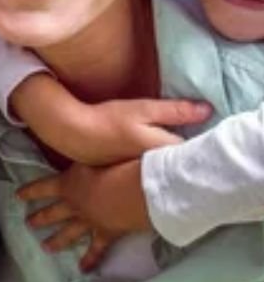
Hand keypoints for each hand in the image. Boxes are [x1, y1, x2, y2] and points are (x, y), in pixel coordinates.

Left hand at [18, 160, 150, 270]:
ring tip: (45, 247)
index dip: (30, 191)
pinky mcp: (106, 234)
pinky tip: (83, 269)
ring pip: (69, 233)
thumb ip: (81, 153)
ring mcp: (89, 221)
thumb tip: (75, 140)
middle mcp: (74, 205)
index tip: (17, 196)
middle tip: (28, 224)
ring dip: (56, 241)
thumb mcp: (91, 154)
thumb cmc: (113, 167)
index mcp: (68, 184)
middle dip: (40, 218)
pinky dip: (90, 259)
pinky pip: (96, 249)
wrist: (131, 191)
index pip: (43, 187)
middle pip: (53, 212)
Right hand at [62, 97, 211, 164]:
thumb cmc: (108, 119)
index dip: (198, 138)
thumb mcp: (142, 109)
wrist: (74, 134)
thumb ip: (175, 110)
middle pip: (180, 159)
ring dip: (167, 153)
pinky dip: (152, 159)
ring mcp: (142, 173)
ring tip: (161, 138)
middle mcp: (157, 167)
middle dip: (184, 147)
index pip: (194, 149)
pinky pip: (151, 167)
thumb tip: (207, 109)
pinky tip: (143, 147)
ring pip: (165, 164)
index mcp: (164, 150)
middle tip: (179, 129)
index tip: (196, 126)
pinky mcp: (129, 172)